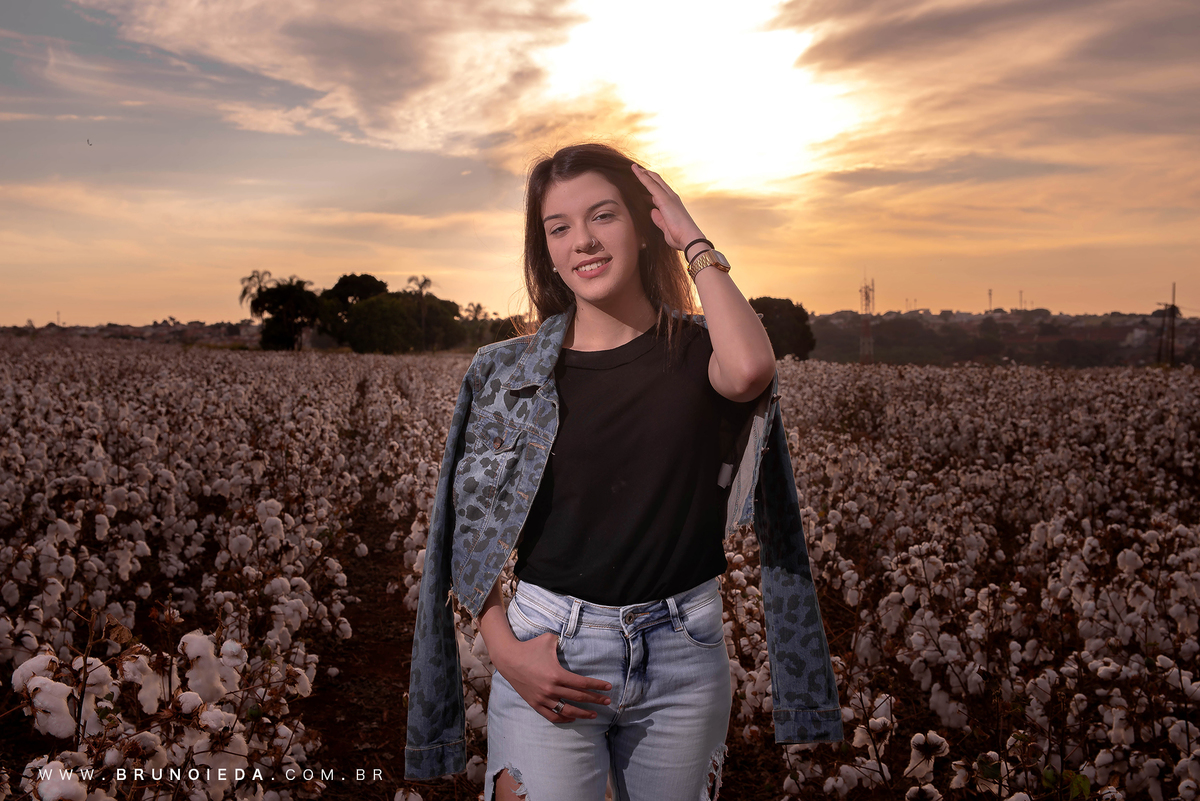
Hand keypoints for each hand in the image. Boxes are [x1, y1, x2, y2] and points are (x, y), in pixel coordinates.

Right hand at [492, 632, 611, 722]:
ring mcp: (543, 698)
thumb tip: (576, 640)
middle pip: (579, 698)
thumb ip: (564, 641)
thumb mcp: (549, 639)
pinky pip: (552, 716)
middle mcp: (551, 689)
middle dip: (596, 700)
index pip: (583, 683)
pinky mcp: (535, 703)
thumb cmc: (530, 647)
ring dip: (582, 714)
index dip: (597, 686)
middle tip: (608, 702)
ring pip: (567, 711)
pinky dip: (564, 719)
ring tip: (594, 715)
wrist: (508, 659)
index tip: (609, 688)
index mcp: (557, 674)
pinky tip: (573, 718)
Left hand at [631, 163, 706, 254]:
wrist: (689, 239)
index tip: (640, 181)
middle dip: (647, 175)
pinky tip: (635, 170)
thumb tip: (652, 211)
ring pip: (654, 180)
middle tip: (636, 170)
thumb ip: (658, 219)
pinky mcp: (664, 198)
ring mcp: (668, 196)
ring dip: (643, 173)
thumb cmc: (679, 237)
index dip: (650, 184)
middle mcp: (671, 197)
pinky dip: (642, 176)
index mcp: (672, 204)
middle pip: (657, 181)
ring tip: (633, 168)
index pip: (659, 190)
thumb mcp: (665, 227)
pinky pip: (650, 184)